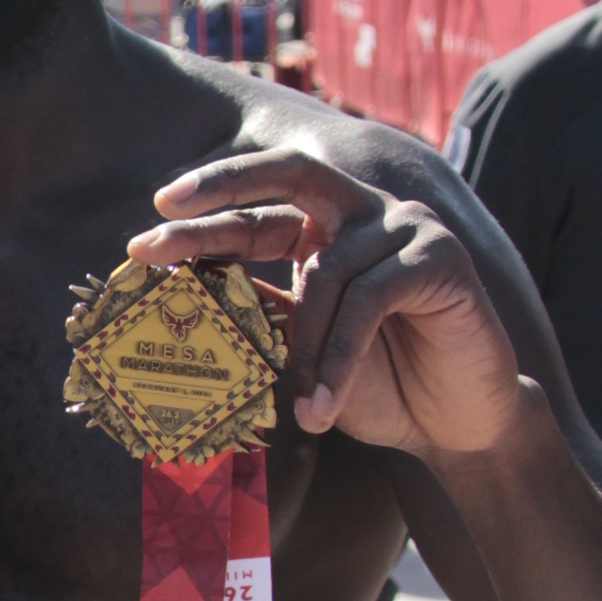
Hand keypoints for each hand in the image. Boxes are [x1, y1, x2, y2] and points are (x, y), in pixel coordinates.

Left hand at [133, 145, 525, 457]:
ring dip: (303, 344)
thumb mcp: (303, 350)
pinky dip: (340, 356)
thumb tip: (186, 296)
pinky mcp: (440, 257)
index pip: (259, 209)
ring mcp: (406, 228)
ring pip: (326, 269)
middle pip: (291, 175)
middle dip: (224, 186)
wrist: (456, 425)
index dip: (206, 214)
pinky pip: (369, 300)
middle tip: (165, 210)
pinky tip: (322, 406)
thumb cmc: (377, 386)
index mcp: (327, 229)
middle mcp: (365, 213)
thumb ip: (263, 314)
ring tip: (298, 405)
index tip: (145, 233)